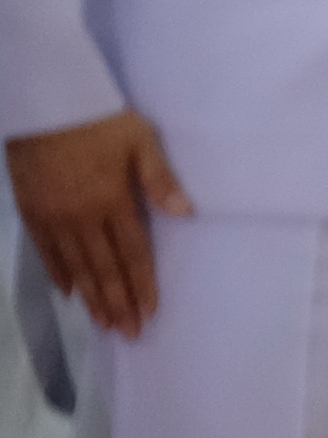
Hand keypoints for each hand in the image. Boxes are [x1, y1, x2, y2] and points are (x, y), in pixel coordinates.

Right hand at [9, 112, 190, 334]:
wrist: (46, 104)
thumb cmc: (100, 119)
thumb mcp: (140, 141)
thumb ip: (161, 180)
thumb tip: (187, 212)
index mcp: (112, 201)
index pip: (132, 253)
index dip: (141, 284)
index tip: (149, 312)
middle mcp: (81, 217)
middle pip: (103, 269)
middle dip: (117, 303)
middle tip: (128, 333)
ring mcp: (52, 217)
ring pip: (74, 267)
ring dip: (90, 297)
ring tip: (102, 323)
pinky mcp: (31, 211)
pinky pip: (46, 251)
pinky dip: (58, 274)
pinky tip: (69, 291)